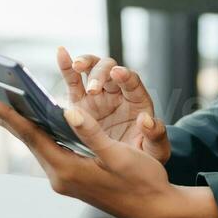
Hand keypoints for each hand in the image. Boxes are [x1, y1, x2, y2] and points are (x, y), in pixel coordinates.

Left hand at [0, 96, 217, 217]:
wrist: (155, 209)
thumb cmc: (142, 181)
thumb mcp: (119, 155)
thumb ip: (91, 133)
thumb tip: (68, 111)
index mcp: (68, 170)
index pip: (32, 137)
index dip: (9, 117)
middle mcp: (61, 177)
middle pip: (28, 141)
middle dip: (7, 120)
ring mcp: (65, 180)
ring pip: (37, 146)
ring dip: (21, 127)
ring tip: (2, 110)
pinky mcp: (72, 179)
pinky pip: (48, 151)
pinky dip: (37, 136)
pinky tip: (33, 126)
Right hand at [56, 47, 170, 162]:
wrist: (127, 164)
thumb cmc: (144, 154)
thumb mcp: (155, 150)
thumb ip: (155, 136)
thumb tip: (147, 120)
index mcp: (137, 101)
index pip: (132, 82)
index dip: (126, 76)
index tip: (119, 73)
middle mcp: (117, 92)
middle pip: (110, 70)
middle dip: (101, 74)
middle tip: (93, 87)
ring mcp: (98, 95)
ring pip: (92, 68)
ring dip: (85, 63)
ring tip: (77, 67)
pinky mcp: (80, 101)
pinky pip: (73, 80)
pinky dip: (67, 65)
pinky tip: (61, 52)